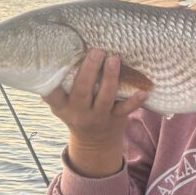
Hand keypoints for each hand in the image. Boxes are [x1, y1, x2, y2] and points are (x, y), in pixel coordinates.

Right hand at [42, 49, 146, 176]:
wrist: (95, 143)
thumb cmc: (78, 112)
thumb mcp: (64, 104)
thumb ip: (64, 86)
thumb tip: (68, 51)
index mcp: (62, 106)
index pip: (51, 93)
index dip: (51, 79)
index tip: (57, 60)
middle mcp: (78, 113)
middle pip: (82, 91)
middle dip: (89, 70)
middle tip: (96, 52)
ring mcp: (98, 116)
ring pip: (104, 98)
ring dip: (111, 78)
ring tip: (114, 59)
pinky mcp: (115, 118)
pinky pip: (126, 109)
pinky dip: (135, 101)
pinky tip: (144, 91)